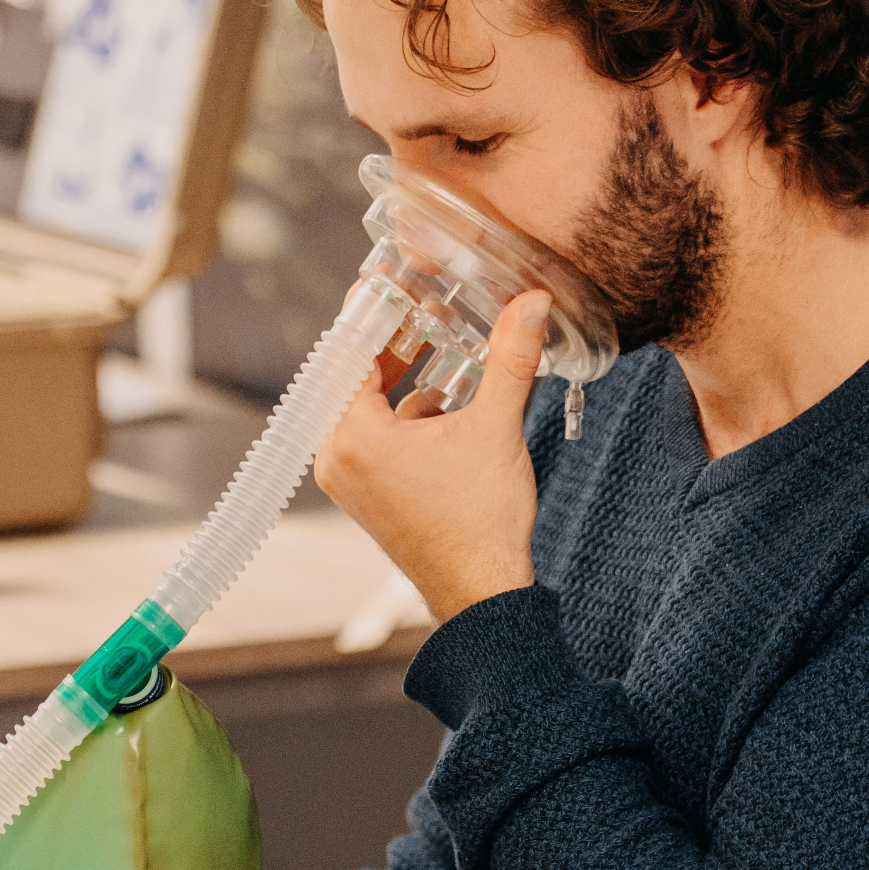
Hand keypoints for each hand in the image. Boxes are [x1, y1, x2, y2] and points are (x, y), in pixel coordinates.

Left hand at [315, 291, 547, 625]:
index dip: (373, 309)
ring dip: (403, 378)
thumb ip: (511, 357)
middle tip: (424, 305)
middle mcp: (336, 456)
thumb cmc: (482, 521)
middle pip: (355, 375)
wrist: (481, 592)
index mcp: (354, 437)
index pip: (351, 349)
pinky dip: (405, 415)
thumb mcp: (497, 427)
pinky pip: (374, 434)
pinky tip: (446, 407)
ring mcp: (347, 478)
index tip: (391, 278)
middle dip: (393, 341)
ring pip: (367, 404)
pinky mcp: (364, 492)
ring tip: (441, 349)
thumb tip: (531, 302)